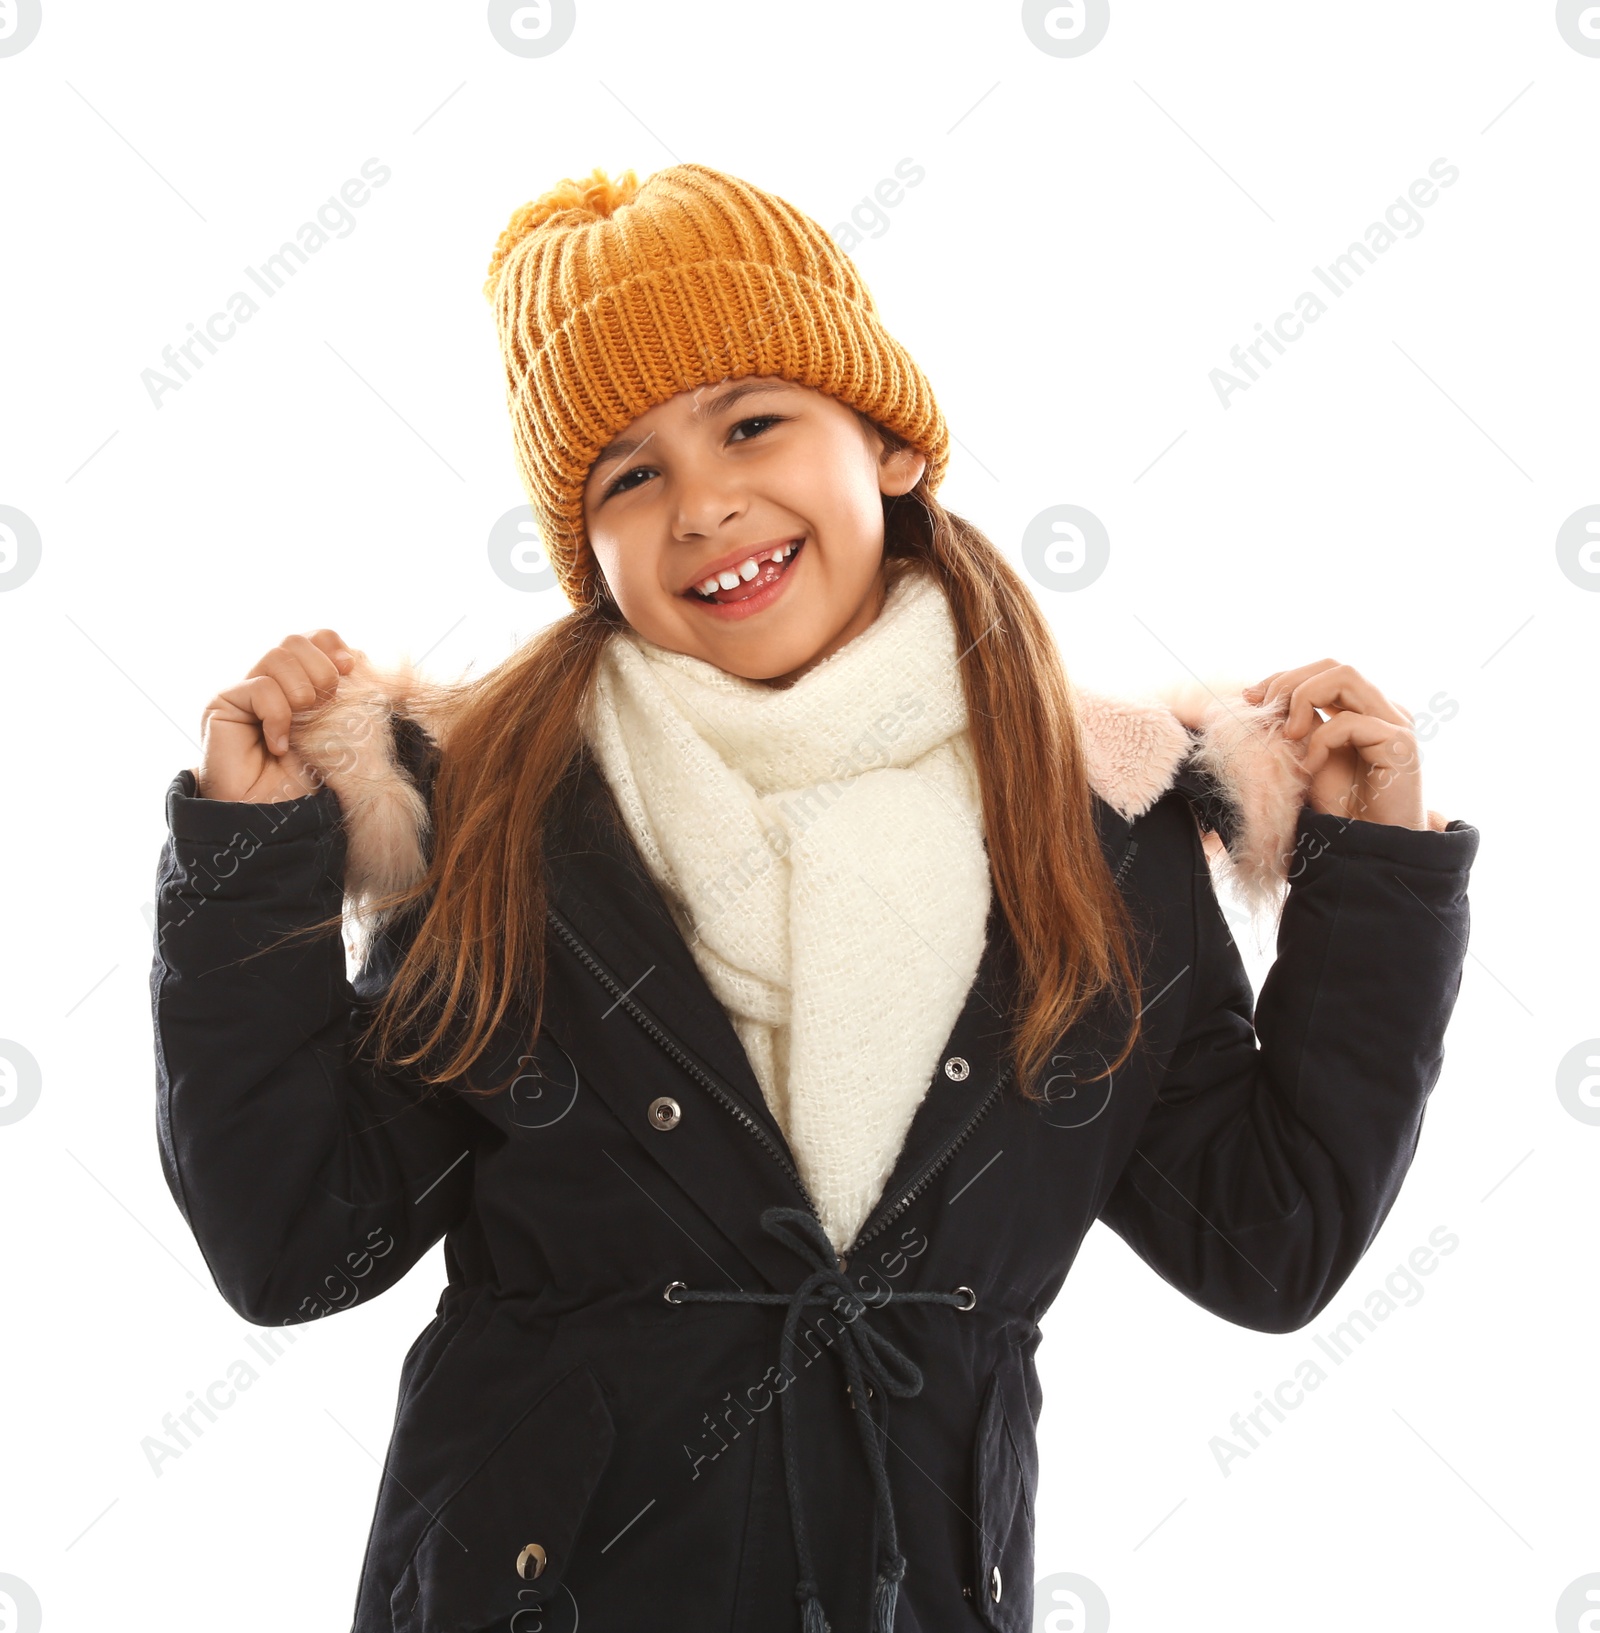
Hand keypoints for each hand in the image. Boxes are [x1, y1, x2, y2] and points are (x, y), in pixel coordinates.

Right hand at [194, 629, 357, 801]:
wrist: (274, 817)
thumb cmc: (308, 781)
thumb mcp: (338, 732)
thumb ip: (343, 694)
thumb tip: (359, 655)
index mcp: (299, 682)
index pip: (313, 639)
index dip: (331, 644)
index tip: (350, 667)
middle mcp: (270, 682)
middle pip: (295, 640)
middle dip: (321, 669)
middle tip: (326, 704)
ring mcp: (245, 691)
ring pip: (277, 656)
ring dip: (301, 691)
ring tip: (302, 726)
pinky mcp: (222, 704)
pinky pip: (260, 687)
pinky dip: (278, 716)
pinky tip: (278, 745)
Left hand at [1242, 660, 1426, 829]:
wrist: (1367, 846)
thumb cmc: (1339, 806)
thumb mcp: (1307, 755)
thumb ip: (1297, 724)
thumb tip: (1259, 695)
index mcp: (1364, 708)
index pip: (1324, 672)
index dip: (1284, 677)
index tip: (1250, 697)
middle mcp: (1384, 709)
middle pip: (1334, 666)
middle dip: (1289, 681)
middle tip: (1263, 710)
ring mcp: (1396, 723)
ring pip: (1345, 676)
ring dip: (1303, 698)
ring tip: (1289, 734)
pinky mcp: (1400, 744)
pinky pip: (1349, 722)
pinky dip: (1320, 741)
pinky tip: (1311, 766)